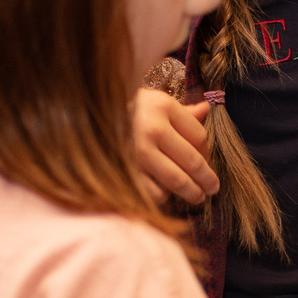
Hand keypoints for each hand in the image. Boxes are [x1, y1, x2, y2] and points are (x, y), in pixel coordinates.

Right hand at [132, 87, 216, 204]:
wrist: (85, 118)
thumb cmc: (126, 110)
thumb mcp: (153, 101)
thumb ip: (182, 111)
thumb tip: (207, 109)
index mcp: (162, 106)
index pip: (200, 137)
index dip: (208, 152)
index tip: (208, 160)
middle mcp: (151, 128)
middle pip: (193, 161)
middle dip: (207, 179)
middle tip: (213, 188)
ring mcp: (137, 152)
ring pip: (178, 181)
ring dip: (192, 192)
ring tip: (197, 196)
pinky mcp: (126, 172)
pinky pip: (155, 193)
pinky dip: (164, 196)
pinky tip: (165, 192)